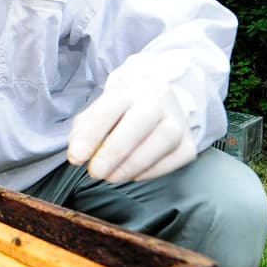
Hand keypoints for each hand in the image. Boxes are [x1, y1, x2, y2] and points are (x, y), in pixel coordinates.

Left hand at [67, 78, 195, 182]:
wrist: (155, 101)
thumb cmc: (120, 111)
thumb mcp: (97, 113)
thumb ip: (83, 132)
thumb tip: (77, 155)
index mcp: (129, 88)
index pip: (109, 108)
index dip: (91, 135)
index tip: (77, 158)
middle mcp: (156, 99)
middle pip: (140, 120)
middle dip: (115, 151)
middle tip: (96, 172)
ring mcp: (177, 119)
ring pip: (163, 139)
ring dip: (133, 164)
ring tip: (112, 177)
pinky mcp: (188, 142)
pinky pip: (175, 159)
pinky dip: (151, 171)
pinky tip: (133, 174)